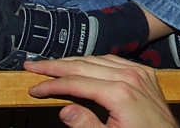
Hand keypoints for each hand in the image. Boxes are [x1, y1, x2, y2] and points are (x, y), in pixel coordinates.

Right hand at [25, 55, 178, 127]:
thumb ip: (85, 124)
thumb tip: (64, 109)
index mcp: (120, 93)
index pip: (75, 83)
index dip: (51, 85)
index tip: (34, 88)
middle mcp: (130, 77)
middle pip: (84, 65)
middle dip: (56, 65)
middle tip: (33, 66)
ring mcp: (140, 73)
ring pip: (99, 59)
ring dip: (74, 61)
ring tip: (53, 65)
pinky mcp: (146, 74)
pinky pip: (115, 61)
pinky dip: (96, 61)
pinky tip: (84, 64)